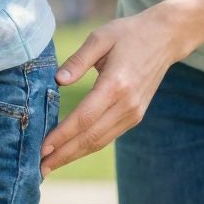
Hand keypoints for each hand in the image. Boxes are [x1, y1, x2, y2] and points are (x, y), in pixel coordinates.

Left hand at [40, 7, 186, 174]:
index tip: (41, 148)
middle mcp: (127, 104)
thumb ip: (77, 60)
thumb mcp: (100, 37)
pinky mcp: (135, 116)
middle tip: (38, 170)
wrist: (165, 38)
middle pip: (90, 137)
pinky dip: (87, 147)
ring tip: (49, 166)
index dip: (61, 136)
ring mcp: (133, 113)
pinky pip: (107, 136)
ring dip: (73, 156)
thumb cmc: (129, 34)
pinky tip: (69, 152)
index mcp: (116, 84)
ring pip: (99, 141)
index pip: (84, 118)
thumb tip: (58, 80)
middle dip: (63, 155)